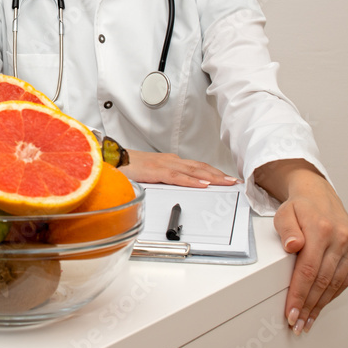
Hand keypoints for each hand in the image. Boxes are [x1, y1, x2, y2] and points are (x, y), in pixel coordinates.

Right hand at [119, 149, 238, 186]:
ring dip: (212, 176)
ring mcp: (164, 165)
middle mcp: (171, 161)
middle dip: (220, 174)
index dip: (214, 172)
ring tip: (226, 182)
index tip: (228, 179)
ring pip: (193, 171)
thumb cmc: (130, 167)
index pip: (197, 167)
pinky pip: (177, 177)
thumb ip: (166, 180)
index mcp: (170, 162)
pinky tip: (203, 184)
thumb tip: (179, 189)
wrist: (112, 159)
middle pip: (200, 167)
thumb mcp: (152, 175)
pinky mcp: (156, 171)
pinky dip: (192, 181)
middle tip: (236, 181)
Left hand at [259, 161, 347, 334]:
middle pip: (323, 280)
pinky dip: (334, 294)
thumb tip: (293, 245)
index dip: (299, 295)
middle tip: (297, 323)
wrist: (319, 194)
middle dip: (309, 305)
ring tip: (308, 320)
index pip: (308, 270)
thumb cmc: (299, 207)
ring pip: (336, 283)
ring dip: (321, 305)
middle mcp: (341, 237)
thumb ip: (286, 229)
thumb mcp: (283, 213)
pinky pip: (347, 279)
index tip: (291, 312)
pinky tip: (322, 305)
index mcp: (321, 228)